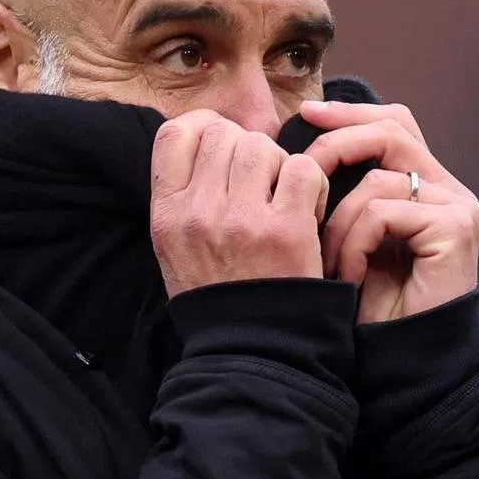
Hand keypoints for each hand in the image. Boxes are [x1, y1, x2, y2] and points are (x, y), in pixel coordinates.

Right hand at [150, 110, 330, 297]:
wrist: (252, 351)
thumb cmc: (217, 294)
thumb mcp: (174, 246)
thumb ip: (182, 193)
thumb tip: (206, 137)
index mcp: (167, 214)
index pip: (175, 133)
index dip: (203, 127)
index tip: (221, 145)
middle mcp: (199, 212)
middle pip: (223, 133)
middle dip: (246, 148)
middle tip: (258, 182)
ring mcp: (242, 220)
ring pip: (262, 146)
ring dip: (278, 164)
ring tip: (281, 196)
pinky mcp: (287, 231)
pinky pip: (303, 169)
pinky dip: (311, 182)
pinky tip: (305, 208)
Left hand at [300, 101, 478, 322]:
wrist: (402, 359)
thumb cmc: (369, 303)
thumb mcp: (350, 236)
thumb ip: (344, 191)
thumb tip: (301, 147)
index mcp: (425, 186)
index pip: (393, 125)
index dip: (351, 114)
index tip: (308, 114)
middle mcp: (448, 190)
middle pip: (393, 131)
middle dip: (339, 140)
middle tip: (302, 161)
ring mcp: (457, 207)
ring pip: (377, 178)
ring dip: (338, 221)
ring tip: (329, 261)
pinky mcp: (456, 228)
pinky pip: (384, 212)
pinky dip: (355, 242)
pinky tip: (350, 274)